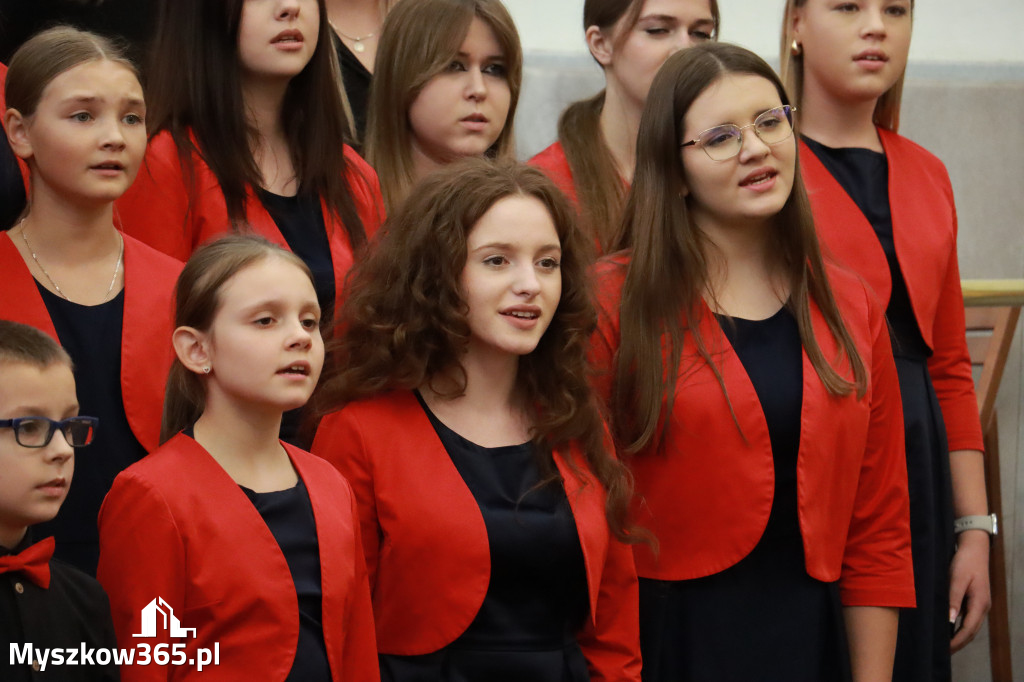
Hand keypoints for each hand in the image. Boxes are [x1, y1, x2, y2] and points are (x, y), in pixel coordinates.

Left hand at [949, 530, 990, 651]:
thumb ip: (953, 598)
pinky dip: (959, 627)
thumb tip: (949, 620)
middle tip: (942, 653)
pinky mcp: (974, 600)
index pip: (968, 629)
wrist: (974, 548)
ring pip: (970, 626)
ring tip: (944, 645)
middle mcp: (982, 607)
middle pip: (970, 631)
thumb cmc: (965, 561)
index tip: (945, 649)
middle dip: (958, 643)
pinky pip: (967, 618)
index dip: (956, 641)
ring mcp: (979, 604)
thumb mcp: (956, 578)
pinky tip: (948, 629)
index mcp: (980, 603)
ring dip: (958, 636)